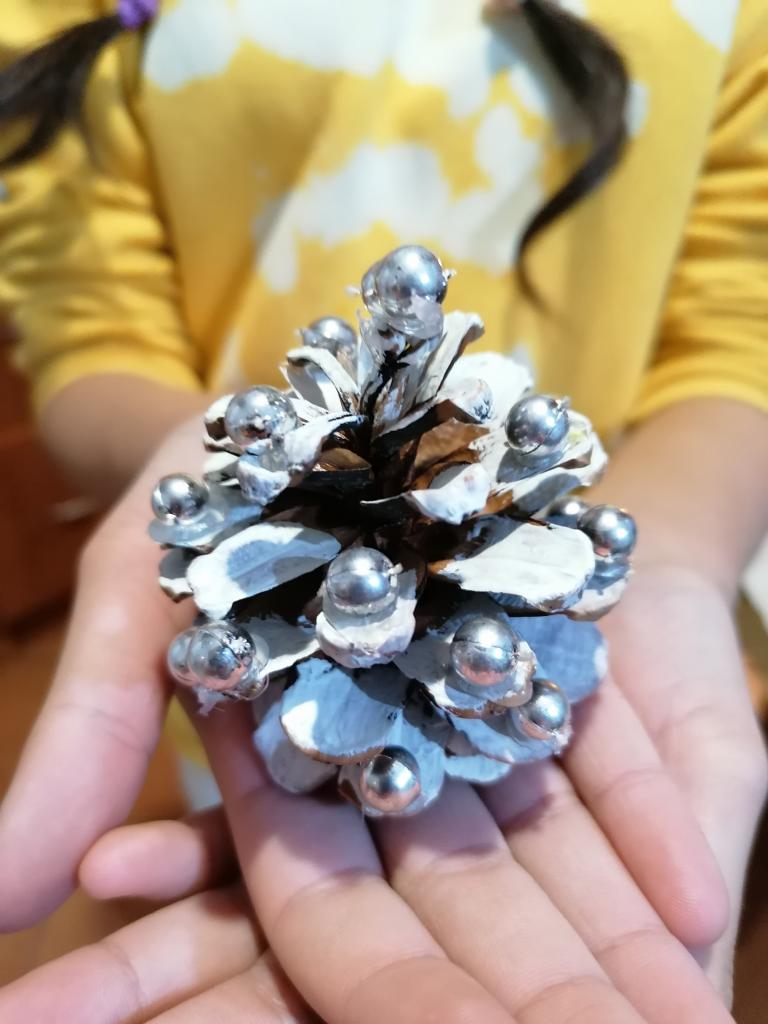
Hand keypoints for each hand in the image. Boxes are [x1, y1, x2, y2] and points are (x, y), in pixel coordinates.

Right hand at [0, 417, 741, 1021]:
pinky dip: (647, 822)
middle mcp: (386, 787)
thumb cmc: (198, 505)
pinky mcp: (538, 671)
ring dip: (604, 953)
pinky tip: (701, 910)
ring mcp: (472, 733)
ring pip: (543, 866)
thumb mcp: (130, 609)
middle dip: (496, 1016)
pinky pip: (601, 758)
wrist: (301, 415)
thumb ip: (78, 748)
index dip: (313, 1016)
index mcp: (280, 802)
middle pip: (441, 935)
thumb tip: (2, 896)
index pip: (295, 941)